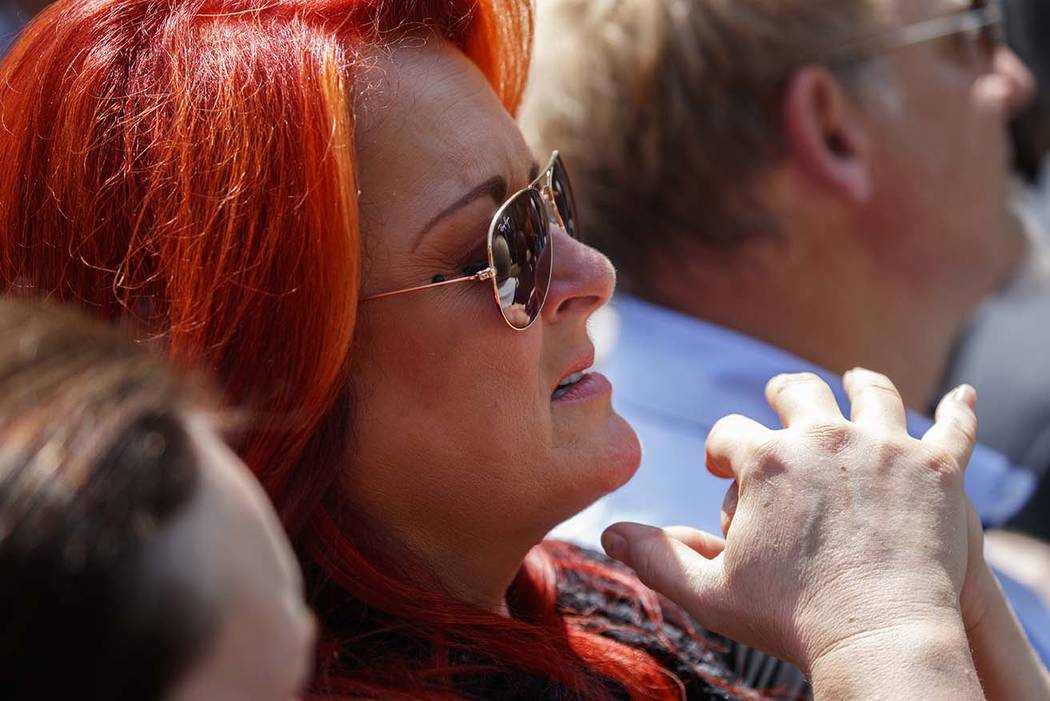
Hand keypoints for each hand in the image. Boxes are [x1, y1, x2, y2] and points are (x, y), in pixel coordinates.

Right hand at [601, 369, 979, 672]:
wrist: (878, 637)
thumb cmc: (790, 618)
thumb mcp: (710, 591)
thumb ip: (655, 558)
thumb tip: (608, 534)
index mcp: (764, 458)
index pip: (730, 432)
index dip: (720, 450)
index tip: (722, 470)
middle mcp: (822, 435)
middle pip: (798, 389)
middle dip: (782, 394)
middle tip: (781, 399)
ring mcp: (885, 446)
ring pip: (873, 392)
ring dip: (860, 385)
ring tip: (857, 381)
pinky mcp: (937, 468)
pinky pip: (954, 425)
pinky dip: (960, 410)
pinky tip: (965, 396)